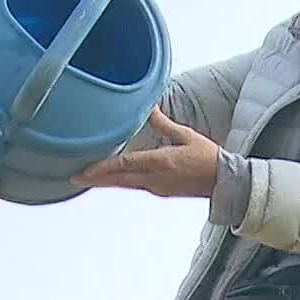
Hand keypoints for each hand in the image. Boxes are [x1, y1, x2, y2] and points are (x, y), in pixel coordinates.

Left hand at [72, 108, 219, 197]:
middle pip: (119, 179)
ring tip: (88, 179)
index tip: (83, 172)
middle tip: (75, 178)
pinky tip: (113, 178)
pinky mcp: (161, 191)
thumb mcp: (186, 135)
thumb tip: (150, 108)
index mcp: (160, 162)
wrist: (224, 183)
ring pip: (125, 184)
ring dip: (106, 181)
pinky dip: (121, 181)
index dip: (102, 168)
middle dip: (96, 179)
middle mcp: (155, 178)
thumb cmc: (208, 157)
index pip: (124, 165)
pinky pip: (135, 186)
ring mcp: (157, 188)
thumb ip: (164, 124)